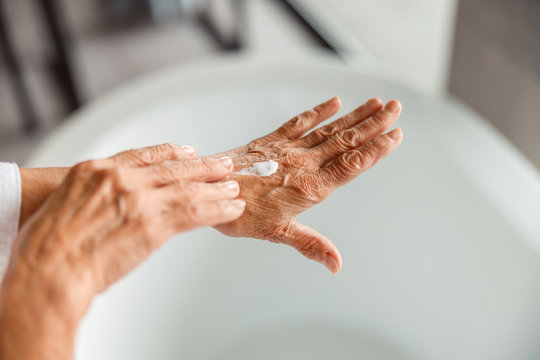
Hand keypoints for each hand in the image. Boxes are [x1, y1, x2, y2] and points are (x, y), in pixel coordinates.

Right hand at [0, 144, 244, 359]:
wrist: (49, 270)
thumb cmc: (46, 247)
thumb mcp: (65, 204)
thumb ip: (95, 197)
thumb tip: (112, 204)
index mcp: (96, 170)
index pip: (144, 154)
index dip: (171, 153)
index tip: (188, 152)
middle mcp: (120, 179)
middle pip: (173, 168)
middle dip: (203, 167)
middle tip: (223, 165)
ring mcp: (139, 200)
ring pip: (188, 189)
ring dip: (215, 188)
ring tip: (234, 187)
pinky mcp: (154, 225)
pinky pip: (195, 213)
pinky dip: (217, 210)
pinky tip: (231, 209)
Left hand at [214, 97, 402, 273]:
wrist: (208, 190)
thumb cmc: (241, 214)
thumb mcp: (278, 233)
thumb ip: (310, 245)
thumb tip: (337, 265)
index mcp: (309, 187)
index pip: (351, 165)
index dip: (375, 150)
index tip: (396, 135)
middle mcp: (303, 164)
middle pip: (345, 141)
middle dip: (373, 124)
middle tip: (396, 108)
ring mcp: (288, 149)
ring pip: (329, 130)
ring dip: (355, 116)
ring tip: (376, 102)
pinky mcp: (271, 140)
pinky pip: (300, 123)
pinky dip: (319, 112)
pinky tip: (335, 102)